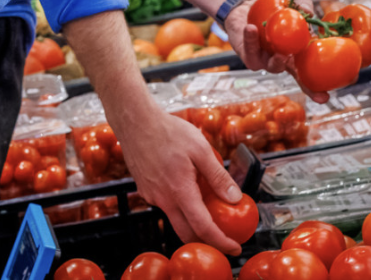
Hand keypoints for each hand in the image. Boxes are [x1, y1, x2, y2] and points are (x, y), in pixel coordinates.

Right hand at [114, 103, 244, 254]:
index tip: (235, 247)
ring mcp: (152, 196)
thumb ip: (218, 176)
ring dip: (192, 223)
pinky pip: (165, 206)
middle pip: (186, 234)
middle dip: (206, 242)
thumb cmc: (168, 131)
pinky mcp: (145, 190)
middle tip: (224, 239)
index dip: (221, 242)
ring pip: (175, 220)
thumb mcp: (200, 149)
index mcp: (180, 190)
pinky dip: (180, 207)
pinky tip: (187, 190)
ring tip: (208, 209)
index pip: (203, 228)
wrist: (135, 121)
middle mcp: (163, 199)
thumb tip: (235, 198)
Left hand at [226, 0, 329, 103]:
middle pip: (296, 78)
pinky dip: (251, 39)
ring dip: (277, 60)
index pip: (311, 74)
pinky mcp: (249, 56)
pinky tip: (251, 28)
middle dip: (304, 84)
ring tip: (280, 51)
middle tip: (309, 79)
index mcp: (298, 54)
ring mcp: (266, 61)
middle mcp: (283, 61)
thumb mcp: (293, 3)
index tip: (326, 97)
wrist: (247, 6)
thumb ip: (304, 5)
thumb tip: (309, 12)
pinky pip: (251, 50)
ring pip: (273, 66)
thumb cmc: (274, 9)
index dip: (318, 88)